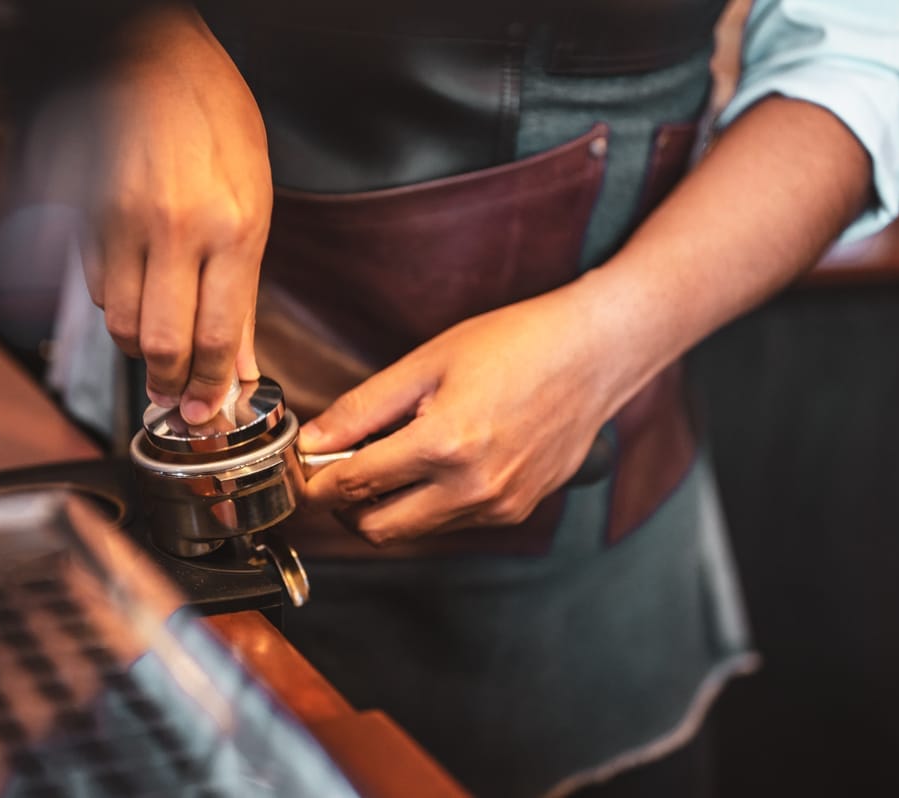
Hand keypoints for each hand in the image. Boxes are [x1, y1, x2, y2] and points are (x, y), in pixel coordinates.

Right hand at [86, 8, 271, 422]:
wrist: (151, 54)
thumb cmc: (213, 117)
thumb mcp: (254, 201)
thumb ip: (243, 292)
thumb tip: (245, 364)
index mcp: (231, 226)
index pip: (220, 337)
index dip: (212, 388)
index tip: (209, 413)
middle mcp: (174, 229)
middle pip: (160, 345)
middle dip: (171, 384)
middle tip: (180, 399)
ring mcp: (121, 222)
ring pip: (118, 324)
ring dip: (139, 351)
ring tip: (160, 351)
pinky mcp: (83, 217)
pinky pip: (93, 289)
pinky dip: (115, 309)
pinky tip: (136, 301)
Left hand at [298, 278, 639, 544]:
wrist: (595, 354)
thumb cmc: (516, 344)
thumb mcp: (427, 362)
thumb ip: (363, 407)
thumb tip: (315, 440)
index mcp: (444, 444)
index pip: (352, 484)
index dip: (314, 481)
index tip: (303, 468)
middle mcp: (472, 487)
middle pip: (375, 529)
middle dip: (345, 505)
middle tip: (341, 466)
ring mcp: (497, 506)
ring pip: (413, 532)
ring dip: (387, 506)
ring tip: (391, 456)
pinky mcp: (514, 512)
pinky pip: (449, 523)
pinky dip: (427, 504)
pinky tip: (434, 462)